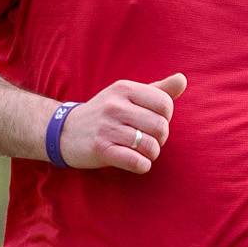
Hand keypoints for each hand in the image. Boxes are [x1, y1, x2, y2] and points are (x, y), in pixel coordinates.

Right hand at [59, 74, 187, 173]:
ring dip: (151, 154)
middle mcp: (115, 105)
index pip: (165, 103)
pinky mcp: (101, 149)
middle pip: (160, 126)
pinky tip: (138, 163)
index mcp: (124, 88)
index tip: (154, 122)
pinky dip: (143, 166)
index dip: (166, 117)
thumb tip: (183, 79)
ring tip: (142, 152)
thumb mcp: (127, 95)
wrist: (65, 131)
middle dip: (160, 139)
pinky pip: (136, 162)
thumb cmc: (105, 114)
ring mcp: (106, 127)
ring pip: (150, 146)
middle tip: (149, 140)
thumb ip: (157, 90)